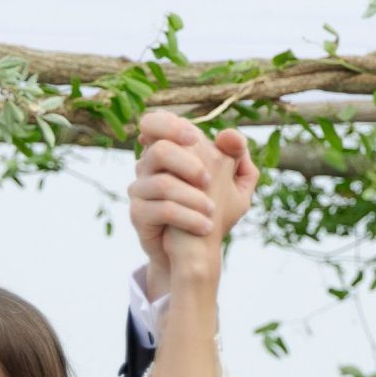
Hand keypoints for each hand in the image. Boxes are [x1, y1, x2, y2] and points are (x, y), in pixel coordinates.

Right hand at [129, 110, 257, 291]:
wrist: (194, 253)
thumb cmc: (212, 212)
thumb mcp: (234, 185)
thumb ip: (237, 157)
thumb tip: (230, 134)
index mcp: (168, 150)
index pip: (154, 122)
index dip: (172, 126)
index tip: (195, 139)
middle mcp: (148, 166)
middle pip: (159, 150)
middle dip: (189, 163)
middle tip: (208, 180)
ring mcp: (140, 190)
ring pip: (162, 183)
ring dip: (193, 197)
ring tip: (211, 210)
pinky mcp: (138, 214)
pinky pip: (162, 210)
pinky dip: (189, 217)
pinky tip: (205, 226)